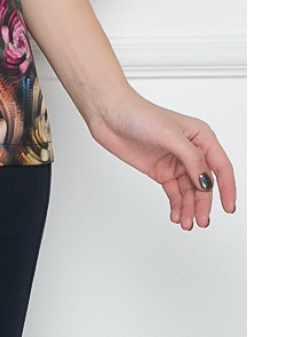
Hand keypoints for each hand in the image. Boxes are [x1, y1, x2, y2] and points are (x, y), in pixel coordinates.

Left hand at [88, 88, 236, 229]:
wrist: (108, 114)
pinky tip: (176, 215)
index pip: (220, 166)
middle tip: (200, 220)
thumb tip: (206, 181)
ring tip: (186, 222)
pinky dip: (177, 205)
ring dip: (189, 208)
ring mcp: (175, 162)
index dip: (227, 188)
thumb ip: (191, 159)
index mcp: (200, 136)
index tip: (229, 208)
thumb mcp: (170, 135)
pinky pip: (175, 192)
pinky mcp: (161, 171)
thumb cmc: (138, 113)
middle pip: (205, 184)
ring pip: (190, 191)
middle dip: (203, 204)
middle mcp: (190, 150)